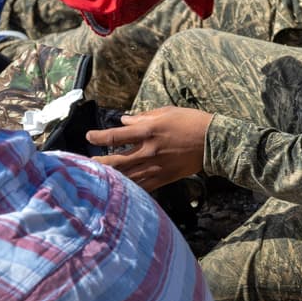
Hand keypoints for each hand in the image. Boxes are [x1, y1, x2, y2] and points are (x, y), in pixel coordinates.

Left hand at [87, 106, 212, 191]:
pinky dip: (129, 187)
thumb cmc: (191, 122)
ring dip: (109, 177)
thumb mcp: (167, 112)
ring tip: (98, 176)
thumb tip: (124, 120)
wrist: (214, 141)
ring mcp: (155, 167)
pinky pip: (142, 186)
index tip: (89, 136)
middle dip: (98, 162)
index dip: (98, 136)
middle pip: (115, 161)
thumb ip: (143, 117)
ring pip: (125, 176)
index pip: (116, 136)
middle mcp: (148, 151)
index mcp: (148, 131)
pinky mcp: (164, 178)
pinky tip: (120, 188)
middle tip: (88, 162)